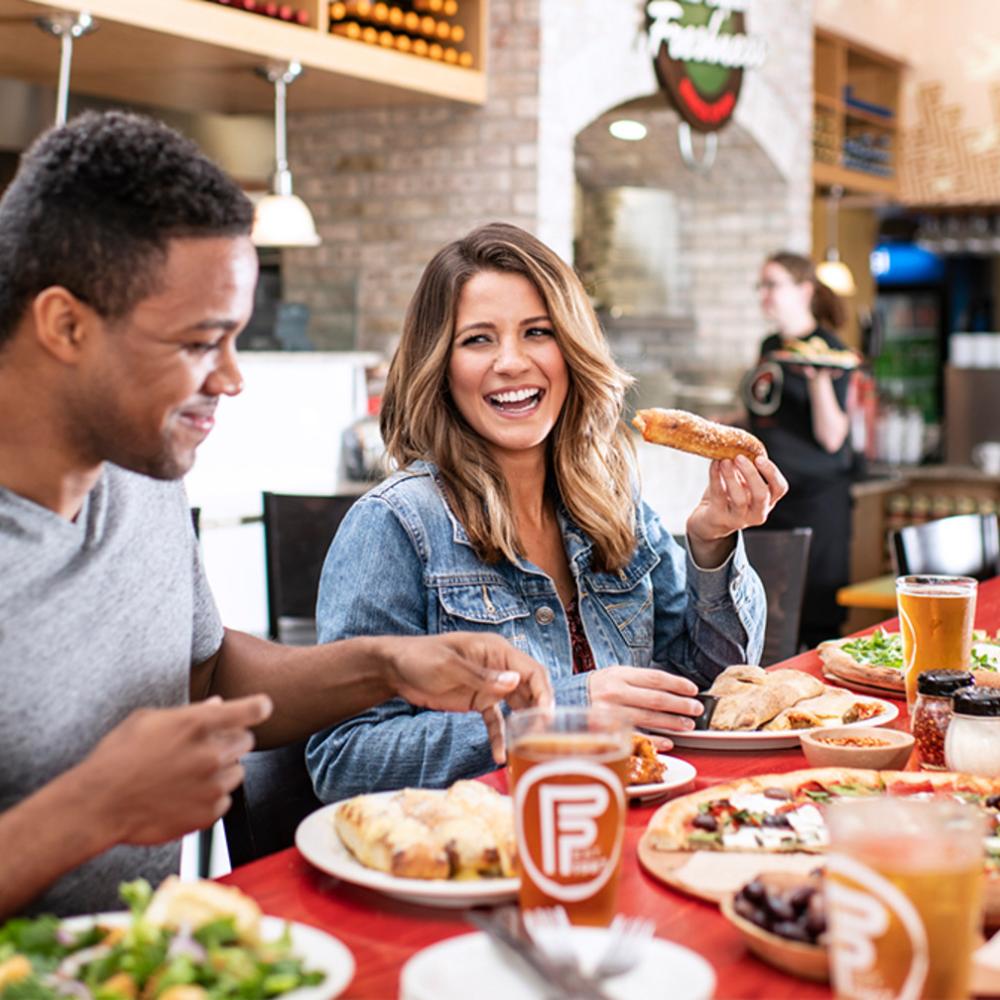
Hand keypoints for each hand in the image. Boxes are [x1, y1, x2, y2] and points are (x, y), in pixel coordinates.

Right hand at [78, 694, 272, 845]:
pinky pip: (224, 800)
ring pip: (238, 772)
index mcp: (197, 724)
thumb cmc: (117, 757)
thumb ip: (190, 713)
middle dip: (231, 741)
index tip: (263, 707)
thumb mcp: (149, 720)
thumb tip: (219, 705)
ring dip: (223, 770)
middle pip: (247, 741)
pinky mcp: (207, 814)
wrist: (99, 805)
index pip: (250, 710)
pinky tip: (185, 794)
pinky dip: (211, 797)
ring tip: (191, 773)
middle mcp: (210, 754)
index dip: (259, 707)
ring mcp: (211, 786)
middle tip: (207, 747)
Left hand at [379, 633, 552, 763]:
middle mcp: (499, 667)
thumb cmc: (420, 657)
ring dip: (524, 725)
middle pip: (530, 689)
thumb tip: (515, 682)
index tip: (549, 715)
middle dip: (539, 712)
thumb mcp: (448, 666)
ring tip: (529, 749)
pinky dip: (500, 736)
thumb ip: (481, 676)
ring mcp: (490, 685)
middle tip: (542, 738)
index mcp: (496, 651)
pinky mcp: (478, 702)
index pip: (531, 670)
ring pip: (517, 706)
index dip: (544, 691)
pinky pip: (496, 721)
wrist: (394, 670)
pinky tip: (500, 755)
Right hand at [588, 667, 702, 751]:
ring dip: (672, 723)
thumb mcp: (614, 676)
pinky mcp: (607, 730)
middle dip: (680, 705)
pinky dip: (655, 740)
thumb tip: (671, 689)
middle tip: (696, 709)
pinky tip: (669, 742)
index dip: (677, 684)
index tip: (693, 690)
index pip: (656, 678)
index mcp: (619, 675)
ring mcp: (611, 712)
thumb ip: (639, 681)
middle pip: (656, 698)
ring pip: (649, 718)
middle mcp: (615, 692)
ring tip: (688, 725)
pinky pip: (637, 736)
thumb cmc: (596, 689)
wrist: (564, 701)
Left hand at [685, 454, 788, 566]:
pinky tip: (714, 464)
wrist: (708, 520)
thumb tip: (743, 443)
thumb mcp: (743, 483)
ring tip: (724, 460)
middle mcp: (757, 513)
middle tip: (739, 457)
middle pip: (761, 494)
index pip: (780, 488)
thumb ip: (747, 467)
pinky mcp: (720, 518)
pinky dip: (716, 478)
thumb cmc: (729, 496)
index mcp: (768, 501)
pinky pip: (719, 496)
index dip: (772, 473)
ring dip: (731, 476)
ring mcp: (739, 519)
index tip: (759, 458)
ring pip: (739, 498)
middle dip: (751, 474)